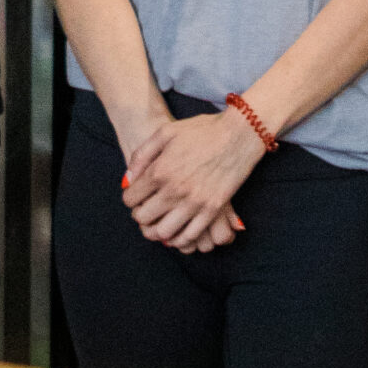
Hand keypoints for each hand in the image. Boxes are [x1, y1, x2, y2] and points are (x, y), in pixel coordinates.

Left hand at [124, 109, 262, 251]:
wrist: (239, 133)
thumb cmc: (202, 130)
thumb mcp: (166, 132)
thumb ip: (143, 155)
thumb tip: (128, 179)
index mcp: (160, 170)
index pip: (131, 198)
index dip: (130, 198)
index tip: (136, 195)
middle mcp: (174, 190)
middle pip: (143, 217)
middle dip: (139, 215)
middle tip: (145, 209)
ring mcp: (194, 202)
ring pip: (164, 232)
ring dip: (157, 230)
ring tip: (160, 220)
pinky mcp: (212, 210)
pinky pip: (190, 235)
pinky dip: (179, 237)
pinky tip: (178, 228)